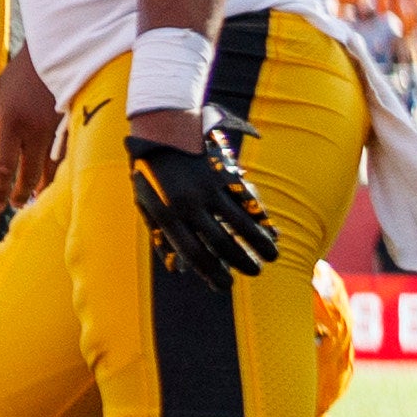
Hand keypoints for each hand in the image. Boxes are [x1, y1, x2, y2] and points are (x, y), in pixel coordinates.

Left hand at [0, 52, 61, 216]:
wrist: (57, 52)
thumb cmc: (21, 73)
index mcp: (12, 122)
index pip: (4, 166)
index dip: (0, 190)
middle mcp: (35, 130)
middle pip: (29, 173)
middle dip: (22, 193)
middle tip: (17, 205)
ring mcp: (57, 129)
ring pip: (52, 168)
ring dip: (43, 186)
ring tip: (36, 196)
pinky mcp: (74, 127)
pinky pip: (66, 156)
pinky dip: (61, 171)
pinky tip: (57, 179)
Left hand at [126, 109, 281, 287]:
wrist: (160, 131)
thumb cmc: (149, 173)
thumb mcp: (145, 204)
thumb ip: (161, 236)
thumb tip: (179, 269)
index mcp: (167, 214)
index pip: (194, 253)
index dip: (211, 273)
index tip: (224, 285)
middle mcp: (189, 204)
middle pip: (221, 243)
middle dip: (241, 262)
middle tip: (254, 273)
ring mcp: (209, 188)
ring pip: (242, 224)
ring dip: (260, 244)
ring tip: (271, 257)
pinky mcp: (224, 174)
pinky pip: (248, 202)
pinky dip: (262, 219)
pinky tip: (271, 232)